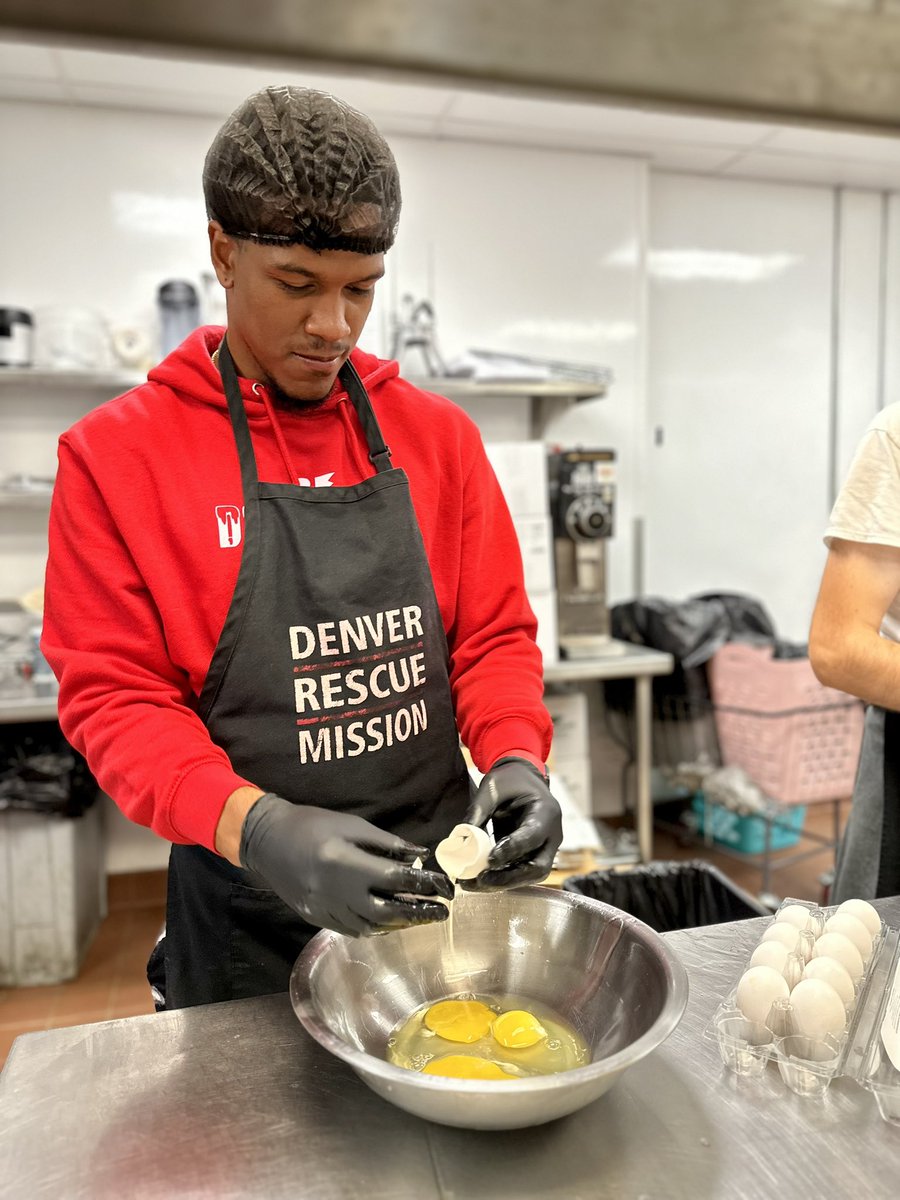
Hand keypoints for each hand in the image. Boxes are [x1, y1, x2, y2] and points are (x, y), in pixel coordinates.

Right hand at [239, 793, 453, 936]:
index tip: (445, 888)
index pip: (397, 880)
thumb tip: (420, 857)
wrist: (267, 840)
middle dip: (419, 913)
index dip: (425, 886)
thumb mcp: (353, 825)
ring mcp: (325, 910)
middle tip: (441, 911)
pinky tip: (391, 919)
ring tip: (420, 915)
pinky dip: (377, 926)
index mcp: (347, 864)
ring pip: (372, 927)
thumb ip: (388, 844)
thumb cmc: (312, 825)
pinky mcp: (317, 919)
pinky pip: (354, 930)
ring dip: (400, 923)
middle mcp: (337, 893)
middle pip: (388, 912)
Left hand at [461, 757, 562, 890]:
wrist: (523, 778)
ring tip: (472, 884)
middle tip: (481, 880)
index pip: (533, 836)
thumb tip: (460, 840)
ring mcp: (546, 848)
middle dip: (509, 878)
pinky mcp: (534, 855)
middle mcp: (552, 835)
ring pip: (530, 875)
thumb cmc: (510, 780)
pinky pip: (521, 872)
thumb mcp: (492, 789)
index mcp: (546, 812)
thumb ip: (478, 812)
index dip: (513, 849)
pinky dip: (502, 878)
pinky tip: (479, 880)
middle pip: (538, 867)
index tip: (490, 860)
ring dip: (502, 883)